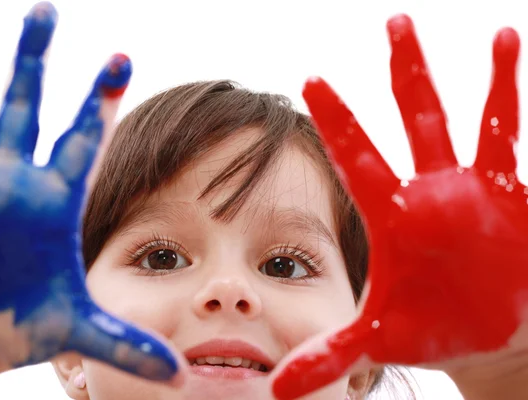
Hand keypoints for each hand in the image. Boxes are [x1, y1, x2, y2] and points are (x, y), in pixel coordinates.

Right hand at [0, 3, 182, 397]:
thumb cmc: (14, 327)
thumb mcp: (72, 329)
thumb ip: (124, 345)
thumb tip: (177, 375)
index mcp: (53, 200)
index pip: (83, 139)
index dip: (99, 99)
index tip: (120, 56)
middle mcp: (14, 179)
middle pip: (29, 106)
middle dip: (36, 61)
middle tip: (46, 9)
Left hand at [271, 15, 527, 398]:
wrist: (489, 332)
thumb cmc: (432, 327)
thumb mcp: (378, 337)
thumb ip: (328, 353)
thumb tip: (274, 388)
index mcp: (393, 214)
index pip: (357, 156)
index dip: (336, 118)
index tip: (310, 76)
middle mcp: (432, 189)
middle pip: (414, 116)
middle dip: (406, 70)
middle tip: (395, 18)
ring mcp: (477, 189)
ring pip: (478, 119)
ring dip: (488, 76)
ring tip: (501, 33)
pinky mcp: (516, 198)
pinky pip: (523, 146)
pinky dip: (526, 111)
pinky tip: (527, 66)